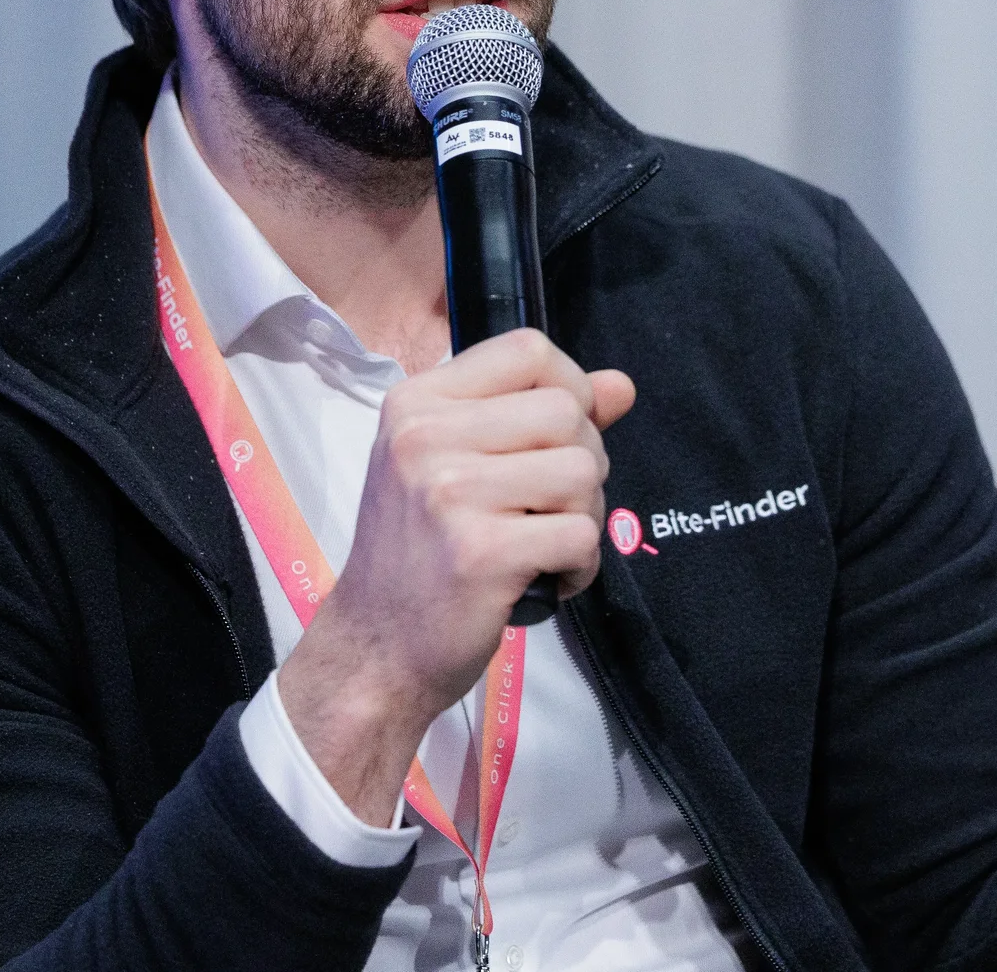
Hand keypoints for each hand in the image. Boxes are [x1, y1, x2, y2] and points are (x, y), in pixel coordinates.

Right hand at [278, 330, 633, 820]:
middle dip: (583, 461)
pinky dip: (580, 565)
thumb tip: (621, 385)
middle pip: (566, 411)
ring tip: (546, 543)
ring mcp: (450, 493)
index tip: (559, 434)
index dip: (569, 385)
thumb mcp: (456, 464)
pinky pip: (580, 534)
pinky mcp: (481, 552)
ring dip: (584, 516)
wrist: (375, 647)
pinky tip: (547, 578)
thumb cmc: (418, 552)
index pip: (528, 349)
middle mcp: (424, 437)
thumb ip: (535, 417)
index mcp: (416, 402)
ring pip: (582, 470)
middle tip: (550, 507)